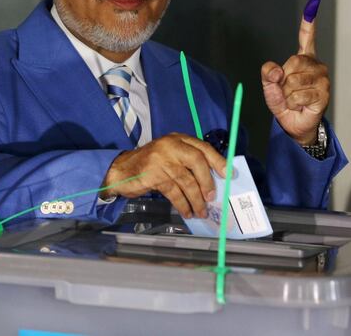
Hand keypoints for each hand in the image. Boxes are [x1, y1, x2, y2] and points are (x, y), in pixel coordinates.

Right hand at [100, 133, 226, 217]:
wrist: (121, 170)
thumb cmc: (149, 164)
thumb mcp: (169, 156)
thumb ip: (187, 162)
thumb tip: (212, 182)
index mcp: (177, 139)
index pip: (202, 147)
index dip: (218, 161)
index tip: (229, 175)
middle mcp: (170, 145)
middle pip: (197, 161)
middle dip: (207, 182)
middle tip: (212, 198)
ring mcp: (161, 159)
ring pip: (186, 180)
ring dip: (196, 199)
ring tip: (201, 211)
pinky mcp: (153, 174)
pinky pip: (174, 191)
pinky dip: (182, 204)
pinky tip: (187, 211)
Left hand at [261, 0, 329, 144]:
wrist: (293, 124)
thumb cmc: (283, 102)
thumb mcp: (269, 87)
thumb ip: (268, 75)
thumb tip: (277, 70)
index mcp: (303, 59)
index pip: (306, 37)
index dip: (308, 22)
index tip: (313, 2)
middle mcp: (316, 66)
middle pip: (292, 62)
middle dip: (282, 80)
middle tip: (286, 90)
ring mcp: (322, 79)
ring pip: (293, 81)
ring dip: (286, 94)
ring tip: (293, 99)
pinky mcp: (324, 94)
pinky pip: (298, 95)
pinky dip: (292, 103)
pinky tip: (299, 105)